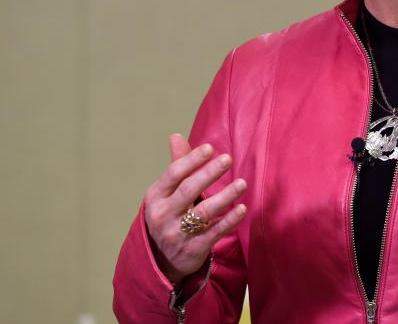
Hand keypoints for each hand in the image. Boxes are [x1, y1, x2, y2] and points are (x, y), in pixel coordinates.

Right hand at [144, 134, 247, 283]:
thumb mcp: (165, 194)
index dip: (191, 160)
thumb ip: (176, 166)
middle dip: (209, 173)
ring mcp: (177, 234)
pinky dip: (229, 220)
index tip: (210, 148)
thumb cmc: (168, 216)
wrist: (160, 261)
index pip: (173, 174)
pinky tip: (242, 209)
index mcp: (155, 197)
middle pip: (188, 190)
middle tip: (228, 159)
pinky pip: (214, 232)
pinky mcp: (192, 249)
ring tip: (242, 183)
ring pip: (203, 212)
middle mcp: (163, 215)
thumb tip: (176, 136)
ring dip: (224, 196)